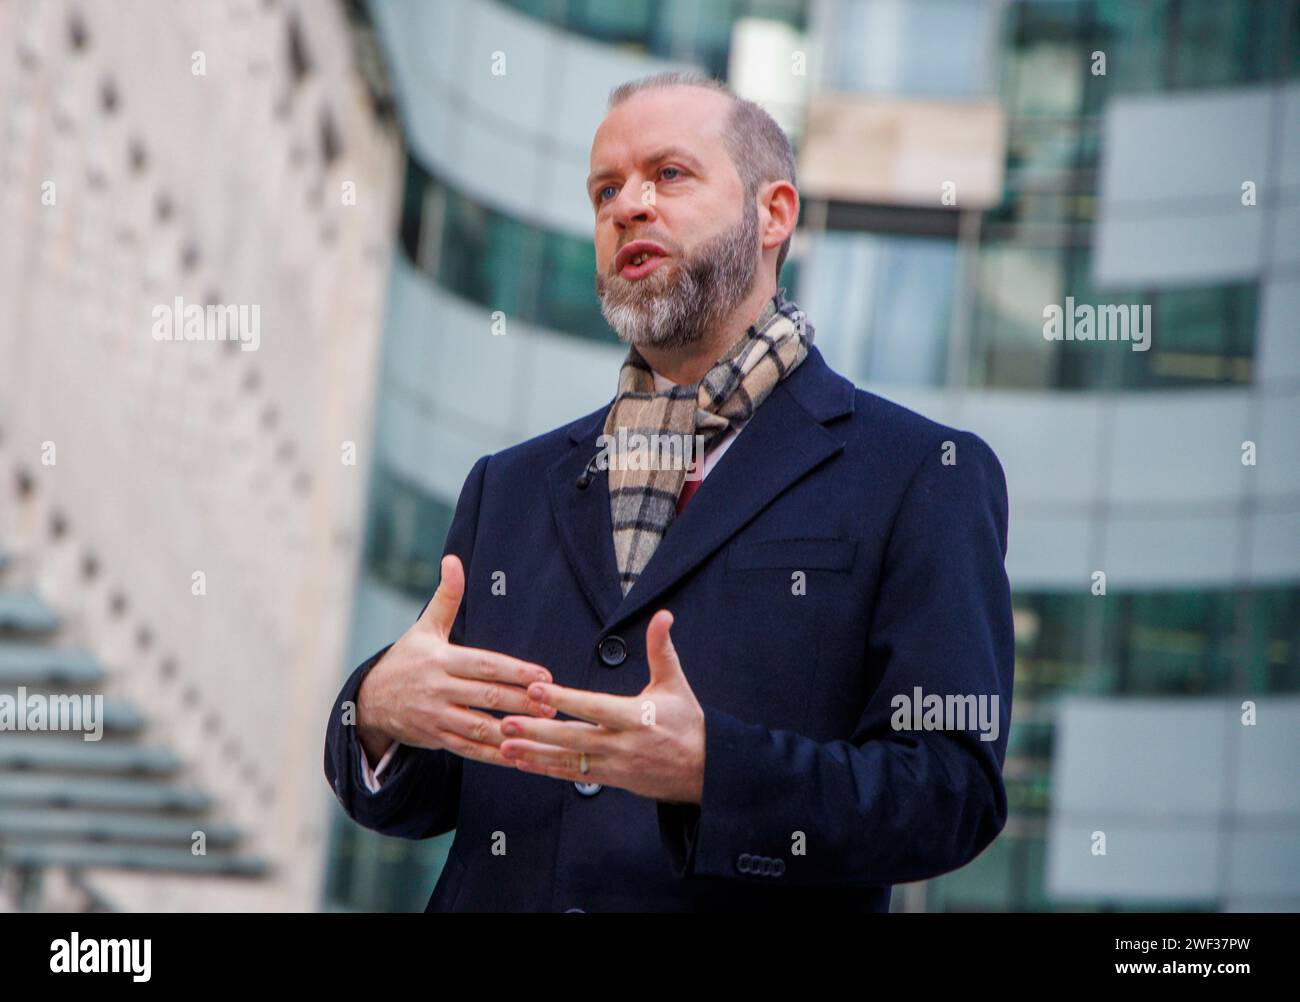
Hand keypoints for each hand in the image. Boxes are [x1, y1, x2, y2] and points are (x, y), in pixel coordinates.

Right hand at [355, 554, 556, 765]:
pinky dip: (494, 755)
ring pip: (479, 726)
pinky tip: (519, 755)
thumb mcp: (425, 627)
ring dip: (513, 730)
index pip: (484, 664)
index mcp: (440, 659)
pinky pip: (469, 750)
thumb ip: (446, 597)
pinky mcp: (436, 739)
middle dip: (521, 701)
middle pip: (486, 696)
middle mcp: (438, 688)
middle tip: (553, 704)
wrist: (370, 701)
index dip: (515, 671)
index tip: (544, 676)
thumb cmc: (407, 659)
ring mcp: (436, 716)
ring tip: (543, 730)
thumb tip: (453, 559)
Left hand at [498, 610, 705, 803]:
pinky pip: (574, 774)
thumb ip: (661, 649)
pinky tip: (523, 762)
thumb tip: (663, 615)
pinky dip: (547, 769)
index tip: (537, 689)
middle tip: (507, 722)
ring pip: (569, 760)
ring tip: (505, 745)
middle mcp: (623, 743)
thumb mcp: (675, 683)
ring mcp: (616, 765)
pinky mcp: (612, 779)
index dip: (565, 698)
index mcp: (637, 716)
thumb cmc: (688, 723)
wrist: (704, 771)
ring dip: (535, 753)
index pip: (594, 706)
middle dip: (538, 730)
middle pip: (574, 737)